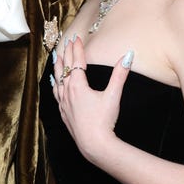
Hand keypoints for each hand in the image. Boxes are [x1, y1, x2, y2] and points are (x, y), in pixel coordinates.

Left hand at [52, 35, 132, 162]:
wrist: (94, 144)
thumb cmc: (103, 121)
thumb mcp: (113, 95)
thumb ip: (120, 74)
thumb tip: (128, 56)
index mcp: (78, 85)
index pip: (76, 62)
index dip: (77, 49)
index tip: (77, 38)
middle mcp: (67, 92)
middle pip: (64, 68)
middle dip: (66, 54)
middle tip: (66, 42)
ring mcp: (64, 103)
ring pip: (57, 80)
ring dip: (58, 67)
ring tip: (57, 58)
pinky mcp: (64, 113)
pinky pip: (56, 94)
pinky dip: (55, 84)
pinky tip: (54, 84)